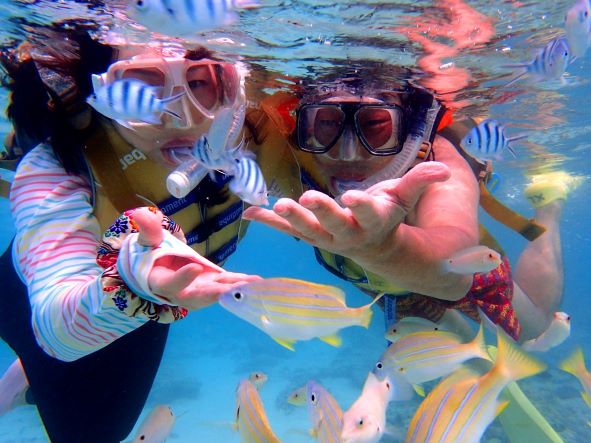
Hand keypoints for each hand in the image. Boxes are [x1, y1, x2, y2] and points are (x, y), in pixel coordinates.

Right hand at [133, 207, 259, 309]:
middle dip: (214, 294)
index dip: (183, 278)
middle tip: (230, 290)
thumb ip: (148, 230)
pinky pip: (226, 287)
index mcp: (161, 282)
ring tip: (251, 286)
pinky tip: (256, 282)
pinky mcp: (211, 287)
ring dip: (233, 290)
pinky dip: (240, 285)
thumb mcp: (146, 242)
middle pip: (197, 296)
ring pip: (215, 294)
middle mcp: (181, 292)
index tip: (196, 267)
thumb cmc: (150, 255)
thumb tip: (143, 213)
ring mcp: (198, 291)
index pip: (171, 284)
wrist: (158, 269)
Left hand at [241, 161, 450, 263]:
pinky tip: (250, 211)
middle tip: (305, 200)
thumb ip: (419, 183)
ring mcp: (325, 237)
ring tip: (276, 205)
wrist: (372, 247)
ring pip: (307, 230)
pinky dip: (268, 222)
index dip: (363, 205)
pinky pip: (287, 230)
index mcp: (373, 221)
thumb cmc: (387, 216)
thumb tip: (442, 169)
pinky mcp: (309, 235)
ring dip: (290, 219)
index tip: (354, 196)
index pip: (369, 212)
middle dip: (321, 213)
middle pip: (333, 224)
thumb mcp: (403, 199)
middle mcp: (348, 232)